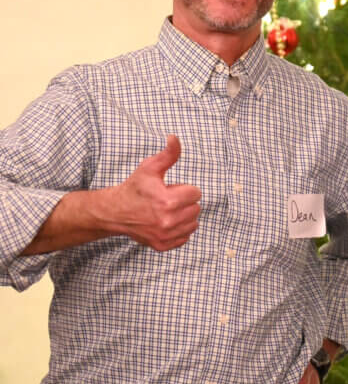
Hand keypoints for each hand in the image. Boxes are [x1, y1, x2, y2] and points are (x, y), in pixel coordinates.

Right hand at [108, 135, 201, 250]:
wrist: (115, 212)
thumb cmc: (135, 188)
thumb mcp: (150, 167)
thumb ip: (168, 154)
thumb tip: (174, 138)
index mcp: (167, 201)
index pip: (196, 193)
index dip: (184, 188)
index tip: (171, 189)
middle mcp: (167, 221)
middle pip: (196, 208)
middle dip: (185, 202)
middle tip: (167, 199)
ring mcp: (164, 236)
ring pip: (193, 223)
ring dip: (184, 216)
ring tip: (167, 211)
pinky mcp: (162, 245)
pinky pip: (185, 237)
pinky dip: (179, 229)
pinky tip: (166, 222)